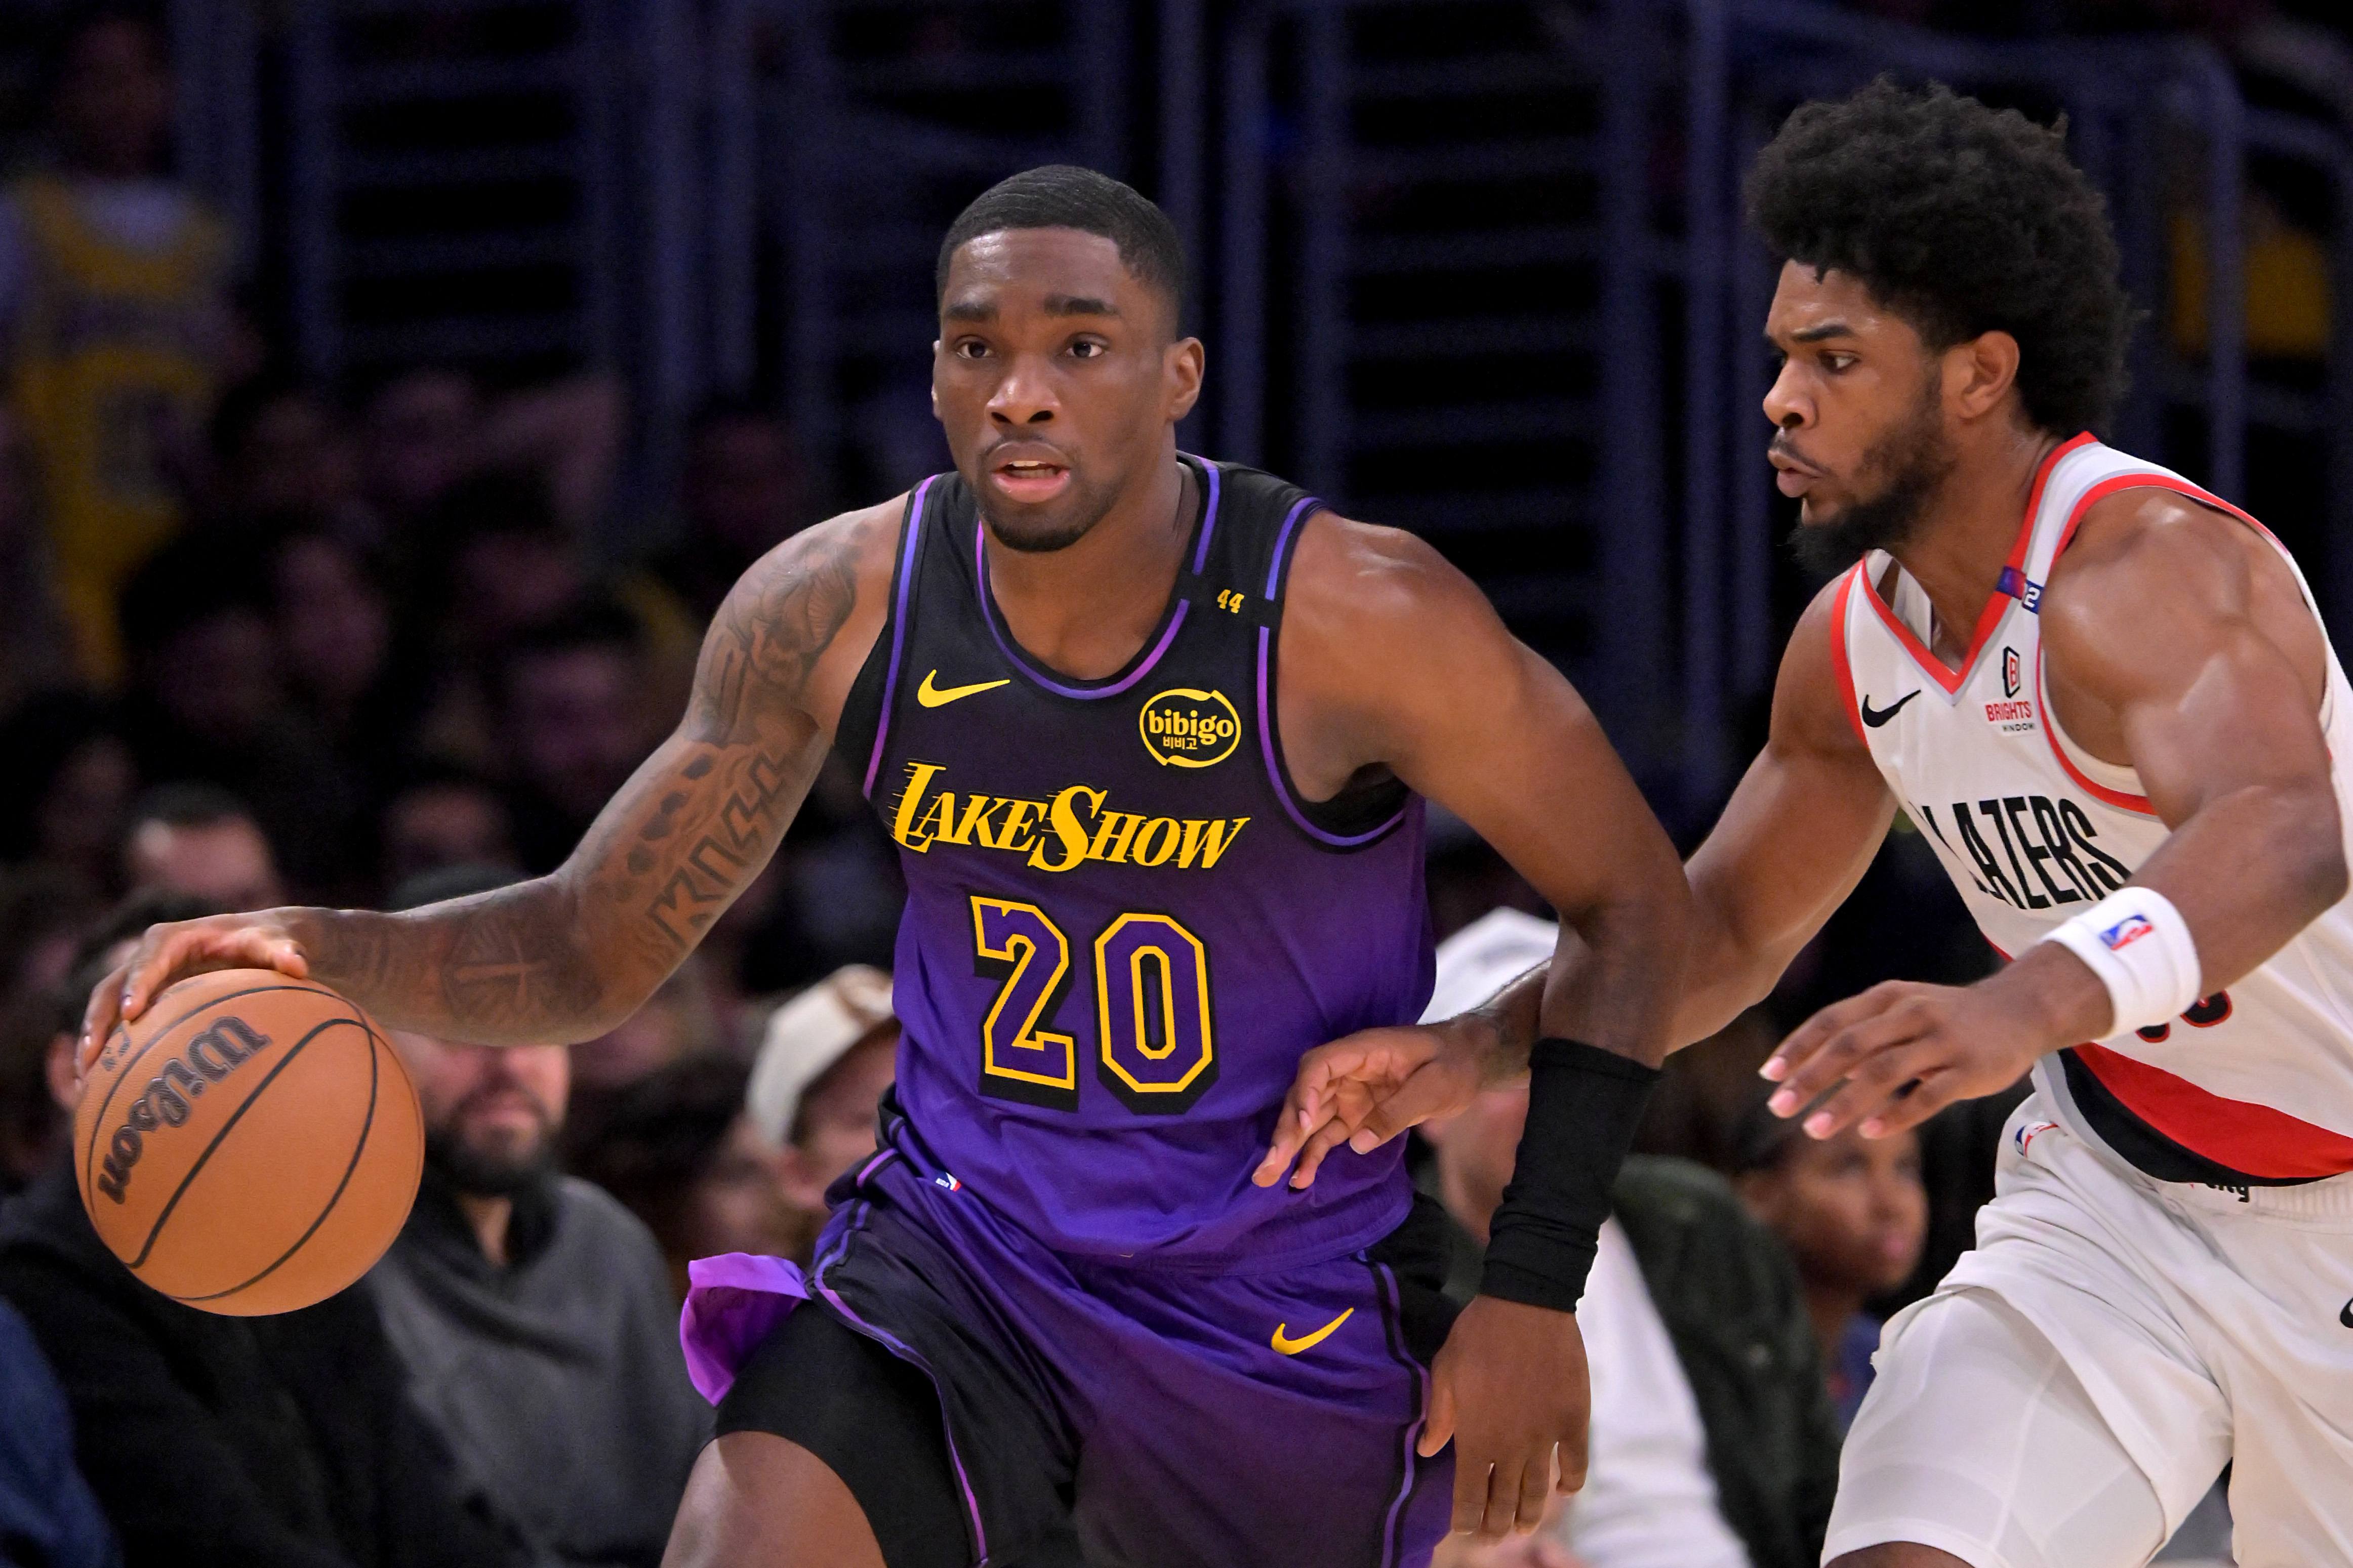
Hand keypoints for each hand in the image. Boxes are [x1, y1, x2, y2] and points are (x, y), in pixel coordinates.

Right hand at [78, 912, 308, 1081]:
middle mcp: (153, 957)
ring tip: (85, 1082)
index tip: (131, 1013)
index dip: (138, 983)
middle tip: (92, 1058)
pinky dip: (110, 1052)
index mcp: (177, 938)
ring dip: (93, 1041)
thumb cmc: (272, 941)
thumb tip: (298, 964)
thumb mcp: (279, 942)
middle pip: (112, 986)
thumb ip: (283, 951)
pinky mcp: (149, 1000)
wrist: (268, 943)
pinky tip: (102, 1088)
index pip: (150, 957)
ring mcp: (146, 980)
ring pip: (106, 1008)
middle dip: (99, 1019)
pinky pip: (119, 1026)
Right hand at [1253, 1015, 1500, 1190]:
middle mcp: (1347, 1072)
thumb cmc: (1454, 1064)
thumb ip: (1396, 1113)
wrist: (1470, 1063)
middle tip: (1270, 1164)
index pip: (1319, 1066)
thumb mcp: (1433, 1086)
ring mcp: (1349, 1095)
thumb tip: (1358, 1143)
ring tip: (1268, 1177)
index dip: (1305, 1092)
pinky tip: (1299, 1178)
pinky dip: (1313, 1155)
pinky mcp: (1356, 1115)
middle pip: (1306, 1097)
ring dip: (1290, 1148)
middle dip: (1286, 1130)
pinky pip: (1328, 1136)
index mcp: (1362, 1051)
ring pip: (1310, 1121)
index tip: (1304, 1124)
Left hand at [1425, 1295, 1589, 1540]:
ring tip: (1524, 1527)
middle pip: (1505, 1502)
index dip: (1466, 1520)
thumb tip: (1427, 1451)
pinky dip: (1571, 1482)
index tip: (1463, 1531)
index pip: (1469, 1495)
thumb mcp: (1445, 1370)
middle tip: (1493, 1538)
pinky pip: (1576, 1464)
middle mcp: (1512, 1446)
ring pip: (1539, 1491)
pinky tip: (1565, 1491)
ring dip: (1531, 1514)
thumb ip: (1440, 1416)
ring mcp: (1546, 1436)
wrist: (1527, 1303)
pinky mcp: (1573, 1420)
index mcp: (1476, 1437)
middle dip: (1496, 1526)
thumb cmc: (1478, 1334)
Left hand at [1760, 948, 2106, 1140]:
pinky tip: (1871, 1133)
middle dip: (1810, 1078)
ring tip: (1814, 1130)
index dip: (1798, 1048)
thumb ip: (1862, 1036)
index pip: (1831, 1021)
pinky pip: (1928, 1094)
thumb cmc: (1947, 1017)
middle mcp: (1910, 1014)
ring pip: (1884, 1072)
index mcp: (1887, 999)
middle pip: (1850, 1046)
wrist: (2020, 1009)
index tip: (1768, 1076)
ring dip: (1845, 1103)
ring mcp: (1941, 1040)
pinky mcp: (1970, 1068)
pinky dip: (1897, 1114)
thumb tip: (1817, 1070)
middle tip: (1778, 1107)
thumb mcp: (1902, 1012)